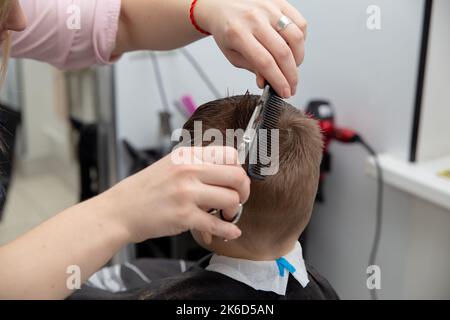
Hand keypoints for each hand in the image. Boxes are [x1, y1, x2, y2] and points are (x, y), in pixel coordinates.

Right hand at [102, 146, 249, 242]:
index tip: (235, 182)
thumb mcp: (170, 165)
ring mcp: (186, 193)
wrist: (120, 210)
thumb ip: (197, 165)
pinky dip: (228, 230)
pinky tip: (230, 232)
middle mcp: (188, 170)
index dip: (238, 170)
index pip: (230, 155)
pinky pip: (216, 224)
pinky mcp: (183, 216)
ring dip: (234, 211)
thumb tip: (228, 173)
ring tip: (226, 215)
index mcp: (187, 155)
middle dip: (244, 191)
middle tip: (237, 200)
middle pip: (237, 176)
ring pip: (231, 200)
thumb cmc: (146, 190)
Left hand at [195, 0, 306, 97]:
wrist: (222, 4)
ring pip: (296, 37)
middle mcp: (254, 19)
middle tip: (292, 86)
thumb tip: (267, 81)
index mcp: (238, 33)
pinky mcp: (280, 2)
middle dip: (291, 75)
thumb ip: (251, 67)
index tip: (285, 92)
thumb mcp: (232, 53)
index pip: (265, 63)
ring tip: (292, 67)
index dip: (278, 81)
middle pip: (283, 53)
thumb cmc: (227, 29)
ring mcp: (269, 8)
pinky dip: (301, 40)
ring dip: (298, 59)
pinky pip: (300, 23)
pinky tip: (293, 48)